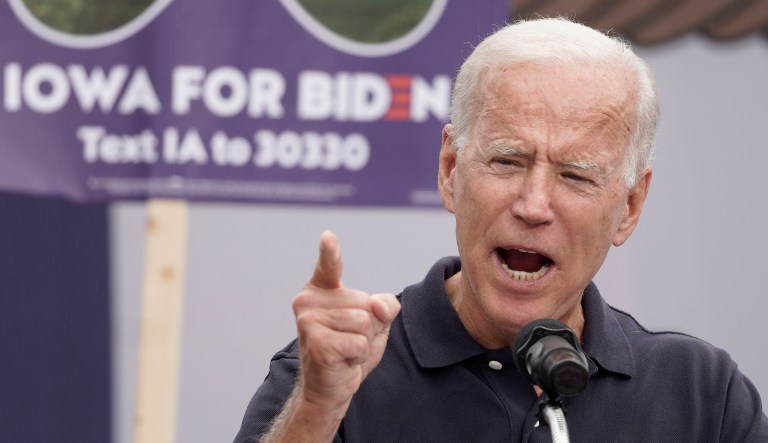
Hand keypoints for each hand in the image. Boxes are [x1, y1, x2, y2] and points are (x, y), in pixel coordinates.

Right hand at [292, 231, 400, 412]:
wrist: (330, 388)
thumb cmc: (350, 350)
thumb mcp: (376, 321)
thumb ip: (385, 305)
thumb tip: (378, 306)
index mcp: (319, 290)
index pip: (329, 266)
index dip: (330, 251)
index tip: (328, 236)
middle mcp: (308, 301)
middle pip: (366, 303)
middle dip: (369, 327)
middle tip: (348, 340)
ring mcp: (309, 322)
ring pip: (365, 323)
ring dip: (363, 342)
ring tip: (345, 350)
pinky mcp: (317, 342)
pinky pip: (359, 343)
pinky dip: (358, 356)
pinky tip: (342, 360)